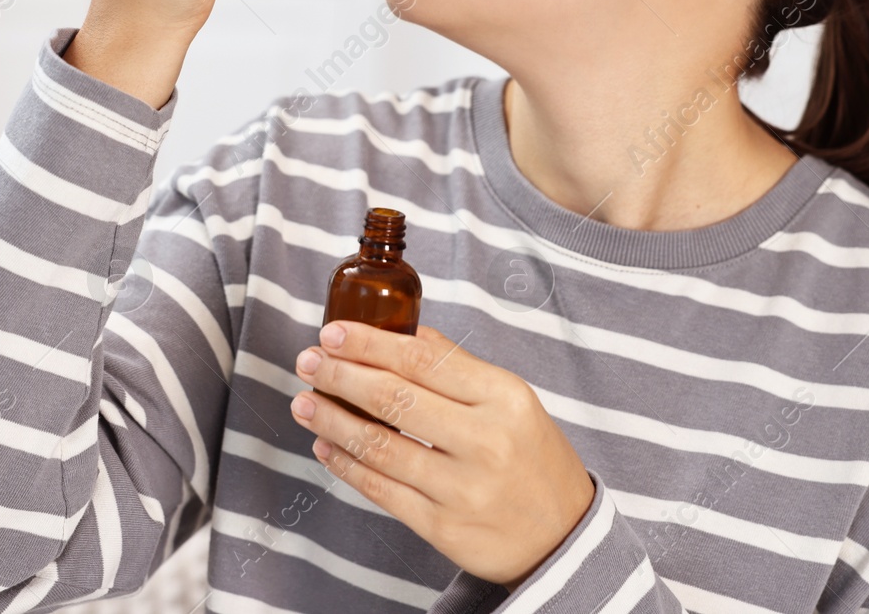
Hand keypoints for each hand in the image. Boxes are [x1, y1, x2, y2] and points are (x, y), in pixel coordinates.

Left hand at [290, 321, 595, 589]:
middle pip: (394, 399)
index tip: (333, 333)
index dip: (370, 343)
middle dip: (340, 376)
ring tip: (305, 402)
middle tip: (309, 362)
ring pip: (379, 445)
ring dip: (332, 420)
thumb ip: (459, 367)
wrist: (563, 535)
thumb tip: (404, 334)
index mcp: (503, 398)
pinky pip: (381, 489)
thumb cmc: (532, 457)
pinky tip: (326, 446)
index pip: (423, 360)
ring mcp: (462, 488)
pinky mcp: (442, 527)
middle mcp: (484, 441)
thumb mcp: (512, 400)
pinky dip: (346, 465)